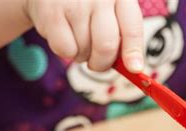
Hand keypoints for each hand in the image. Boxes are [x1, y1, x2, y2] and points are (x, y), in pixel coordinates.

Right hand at [25, 0, 143, 71]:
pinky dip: (66, 52)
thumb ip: (122, 36)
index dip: (133, 52)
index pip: (132, 28)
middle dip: (103, 63)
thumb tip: (132, 67)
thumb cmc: (88, 5)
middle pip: (106, 45)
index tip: (134, 69)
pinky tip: (65, 36)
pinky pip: (65, 50)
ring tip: (78, 40)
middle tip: (97, 64)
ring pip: (85, 50)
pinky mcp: (51, 13)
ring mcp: (74, 4)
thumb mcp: (111, 12)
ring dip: (82, 56)